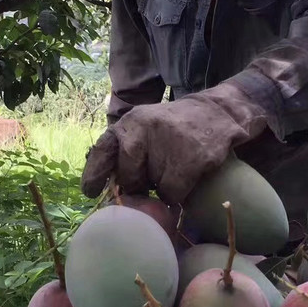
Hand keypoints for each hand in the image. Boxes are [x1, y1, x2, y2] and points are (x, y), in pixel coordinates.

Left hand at [81, 81, 274, 204]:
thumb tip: (112, 189)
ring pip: (154, 188)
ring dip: (162, 187)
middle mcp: (145, 128)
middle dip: (138, 183)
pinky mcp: (192, 157)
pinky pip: (173, 193)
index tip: (90, 192)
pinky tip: (187, 176)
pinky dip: (178, 193)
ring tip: (175, 166)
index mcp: (130, 122)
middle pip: (129, 177)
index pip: (104, 149)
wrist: (217, 113)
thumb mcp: (145, 129)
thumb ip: (126, 151)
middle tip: (152, 175)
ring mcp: (169, 142)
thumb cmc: (174, 129)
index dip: (94, 174)